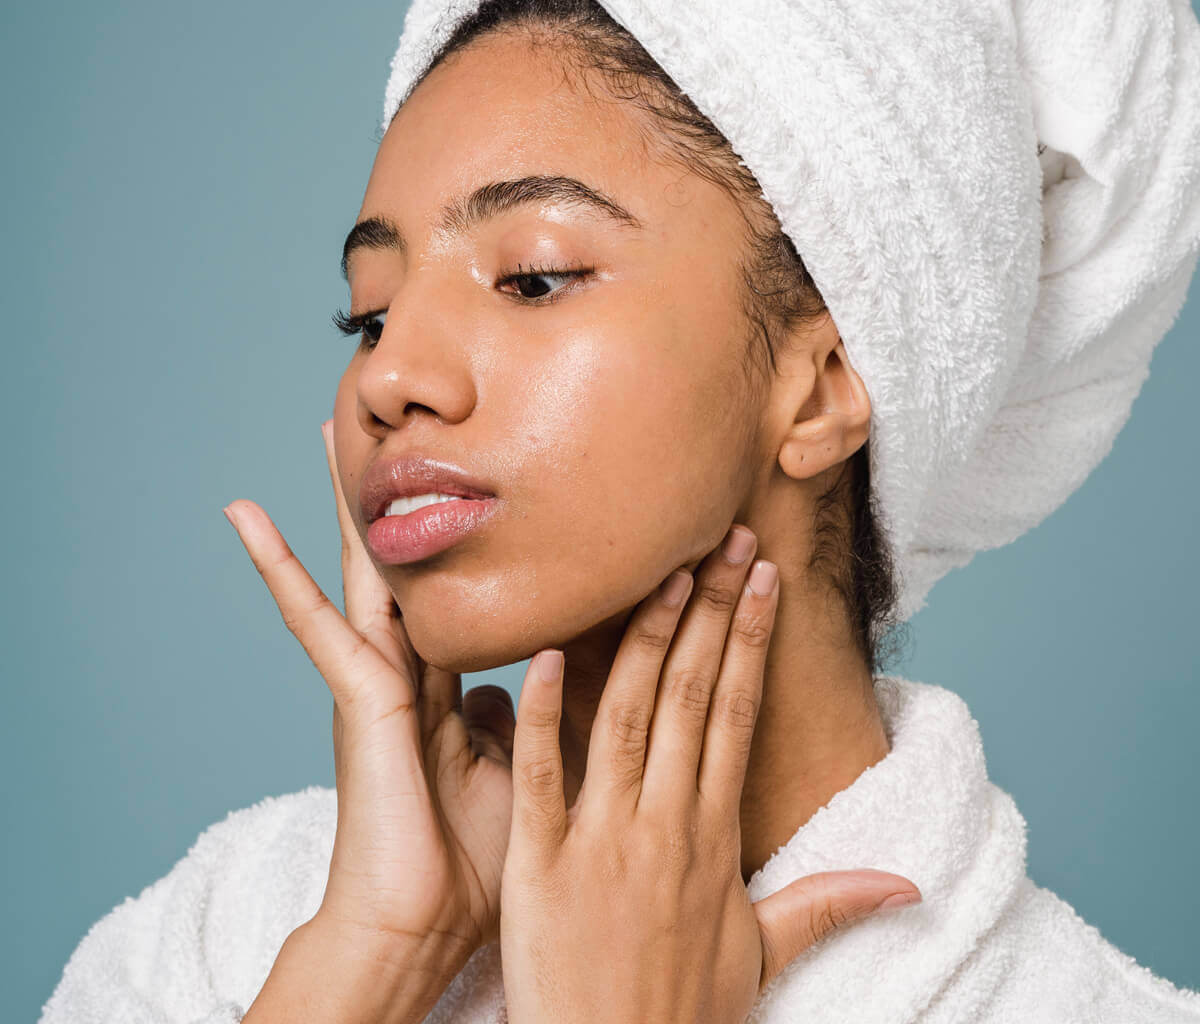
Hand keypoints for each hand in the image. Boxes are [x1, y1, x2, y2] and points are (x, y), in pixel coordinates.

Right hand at [224, 419, 515, 991]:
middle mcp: (405, 669)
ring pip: (358, 569)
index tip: (473, 484)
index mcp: (444, 684)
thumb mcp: (520, 764)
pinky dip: (276, 565)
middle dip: (396, 501)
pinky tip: (244, 515)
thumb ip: (520, 710)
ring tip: (327, 431)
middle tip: (387, 430)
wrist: (425, 925)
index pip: (452, 594)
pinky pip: (312, 618)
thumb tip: (524, 675)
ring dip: (341, 504)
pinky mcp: (352, 693)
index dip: (459, 541)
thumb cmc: (472, 857)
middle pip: (402, 565)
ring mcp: (373, 677)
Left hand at [499, 523, 921, 1023]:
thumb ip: (829, 902)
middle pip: (694, 693)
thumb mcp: (765, 954)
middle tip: (722, 538)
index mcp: (715, 834)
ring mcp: (602, 838)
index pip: (739, 712)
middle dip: (710, 609)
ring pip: (629, 716)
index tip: (761, 578)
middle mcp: (667, 823)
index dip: (750, 638)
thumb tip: (909, 883)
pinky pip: (542, 774)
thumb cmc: (685, 1011)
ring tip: (661, 570)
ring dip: (646, 638)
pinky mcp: (541, 861)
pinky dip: (543, 710)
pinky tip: (546, 650)